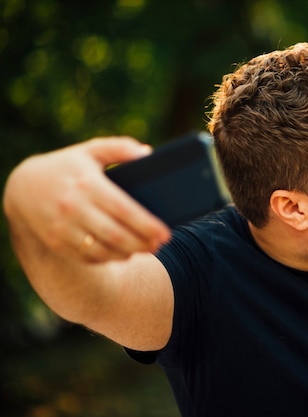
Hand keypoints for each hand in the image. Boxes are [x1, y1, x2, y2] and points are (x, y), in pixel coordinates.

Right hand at [3, 137, 170, 261]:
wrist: (23, 186)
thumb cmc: (67, 167)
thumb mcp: (90, 150)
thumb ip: (119, 148)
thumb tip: (147, 153)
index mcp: (87, 184)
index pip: (124, 209)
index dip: (147, 225)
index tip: (166, 233)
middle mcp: (74, 207)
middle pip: (116, 234)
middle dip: (142, 243)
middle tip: (160, 244)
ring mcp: (62, 228)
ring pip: (103, 250)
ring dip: (128, 253)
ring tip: (145, 248)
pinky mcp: (56, 242)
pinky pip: (87, 257)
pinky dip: (109, 258)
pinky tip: (123, 253)